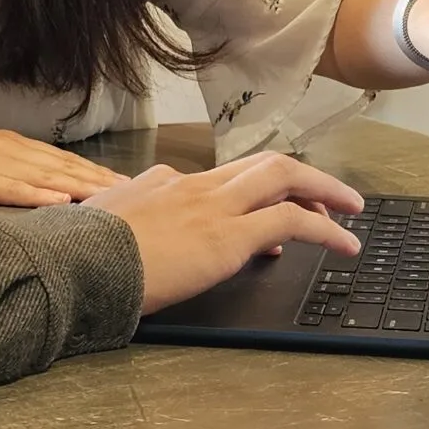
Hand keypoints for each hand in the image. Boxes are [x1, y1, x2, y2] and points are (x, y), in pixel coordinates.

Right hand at [0, 121, 125, 207]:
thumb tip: (22, 200)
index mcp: (4, 146)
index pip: (59, 160)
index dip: (93, 172)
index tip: (126, 185)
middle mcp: (5, 148)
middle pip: (64, 164)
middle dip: (101, 178)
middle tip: (139, 192)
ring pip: (48, 172)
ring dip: (84, 183)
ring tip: (117, 197)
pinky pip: (12, 185)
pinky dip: (41, 191)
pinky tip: (64, 199)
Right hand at [85, 151, 366, 312]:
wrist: (76, 262)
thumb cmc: (79, 255)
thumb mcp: (101, 228)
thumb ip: (123, 225)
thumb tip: (128, 238)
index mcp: (163, 183)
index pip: (222, 181)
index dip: (254, 200)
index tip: (269, 225)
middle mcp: (194, 185)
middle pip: (263, 165)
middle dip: (304, 178)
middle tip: (333, 197)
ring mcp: (213, 207)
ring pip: (284, 178)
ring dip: (324, 192)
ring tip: (351, 212)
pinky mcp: (228, 236)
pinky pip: (291, 223)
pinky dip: (325, 229)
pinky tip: (344, 245)